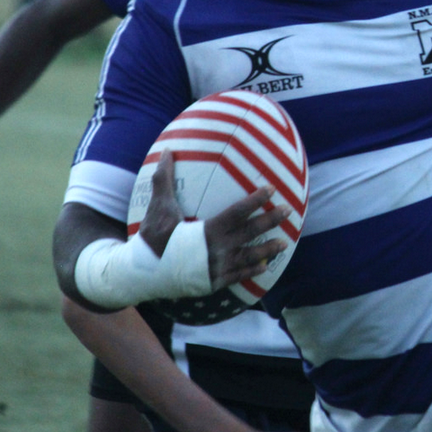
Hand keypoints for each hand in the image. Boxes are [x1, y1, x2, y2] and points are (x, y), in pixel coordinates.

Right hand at [139, 151, 289, 288]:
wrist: (143, 273)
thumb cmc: (152, 237)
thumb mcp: (159, 206)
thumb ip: (165, 178)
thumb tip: (168, 150)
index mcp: (208, 229)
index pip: (238, 211)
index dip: (256, 199)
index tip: (272, 189)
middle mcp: (218, 249)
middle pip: (251, 232)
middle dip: (271, 220)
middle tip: (288, 211)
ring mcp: (218, 268)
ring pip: (250, 257)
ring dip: (268, 250)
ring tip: (284, 243)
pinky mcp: (214, 282)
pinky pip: (238, 276)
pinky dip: (252, 271)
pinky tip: (265, 267)